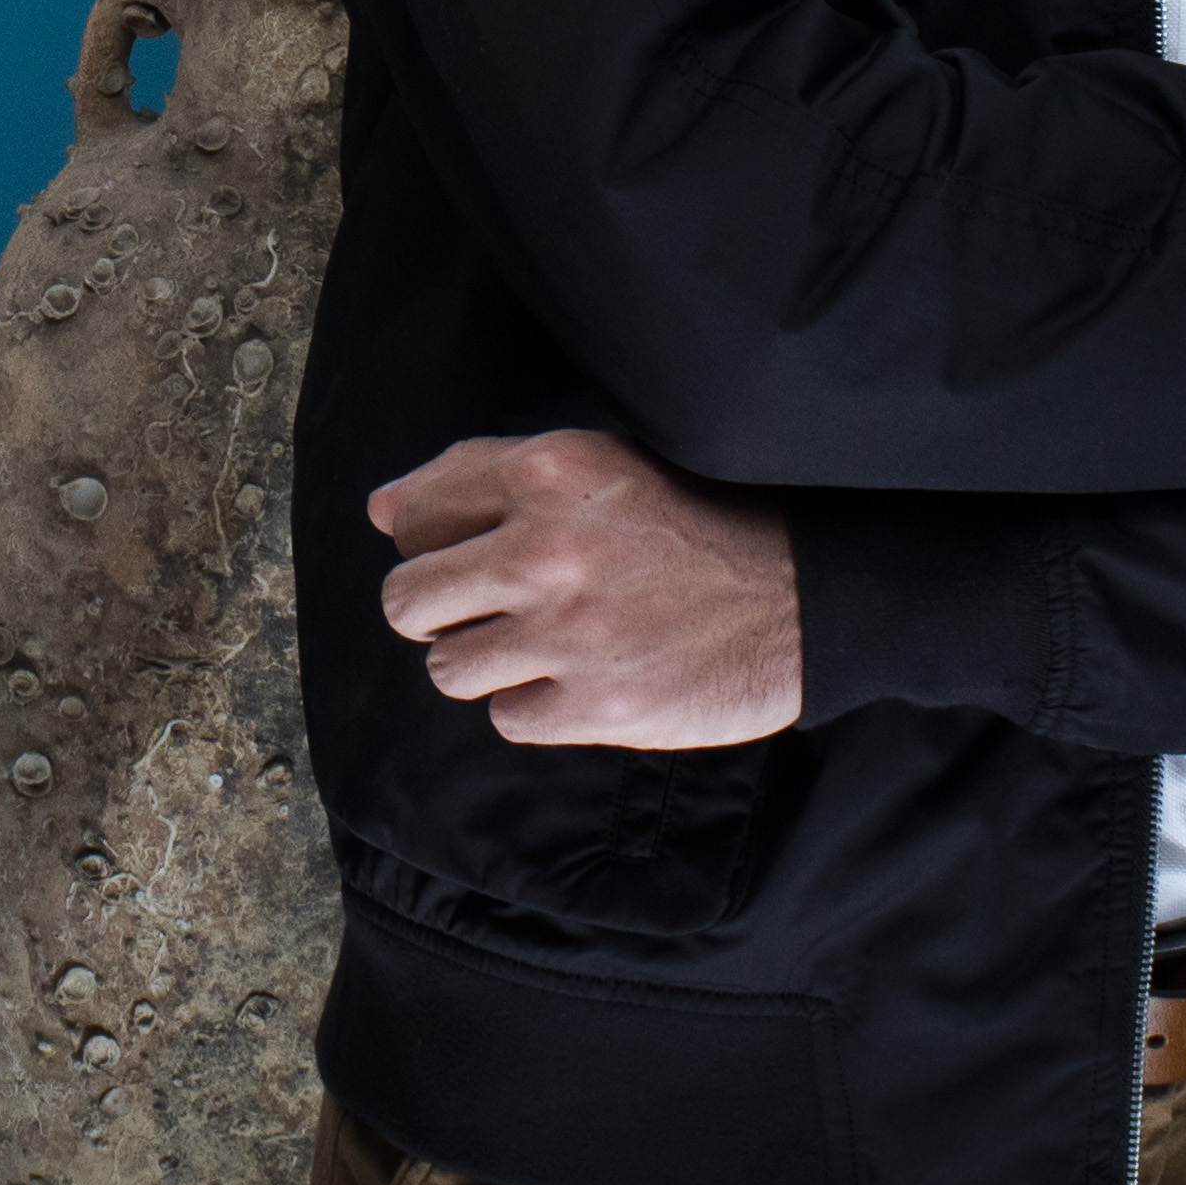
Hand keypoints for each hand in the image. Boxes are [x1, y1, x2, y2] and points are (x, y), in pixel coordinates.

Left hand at [371, 430, 802, 748]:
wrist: (802, 597)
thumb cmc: (692, 523)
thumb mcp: (599, 467)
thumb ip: (486, 477)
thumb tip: (383, 511)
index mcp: (547, 471)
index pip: (415, 513)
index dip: (429, 540)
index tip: (466, 553)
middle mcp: (547, 548)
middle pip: (406, 601)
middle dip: (437, 612)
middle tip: (488, 611)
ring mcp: (569, 633)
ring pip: (447, 669)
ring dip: (485, 663)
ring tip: (543, 645)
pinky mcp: (596, 706)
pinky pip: (506, 717)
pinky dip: (536, 705)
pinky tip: (584, 678)